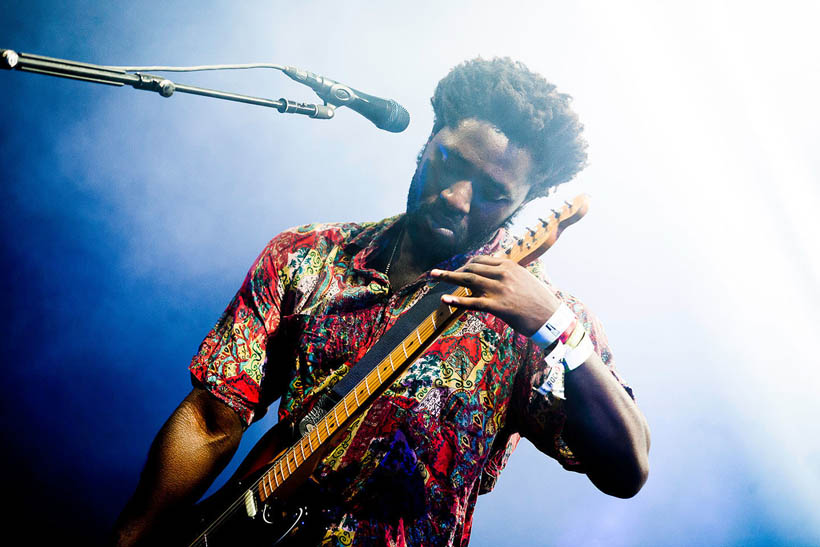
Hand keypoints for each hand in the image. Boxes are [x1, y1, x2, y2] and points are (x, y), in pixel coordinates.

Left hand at [430, 256, 560, 335]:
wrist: (551, 317)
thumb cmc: (538, 300)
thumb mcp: (524, 279)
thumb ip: (508, 272)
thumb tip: (494, 265)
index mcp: (509, 265)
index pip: (480, 260)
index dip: (465, 265)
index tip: (456, 270)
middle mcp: (503, 274)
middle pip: (471, 267)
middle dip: (453, 270)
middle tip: (438, 275)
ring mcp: (500, 289)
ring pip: (468, 280)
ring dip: (448, 277)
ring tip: (433, 276)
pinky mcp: (498, 306)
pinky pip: (473, 302)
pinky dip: (457, 300)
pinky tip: (444, 299)